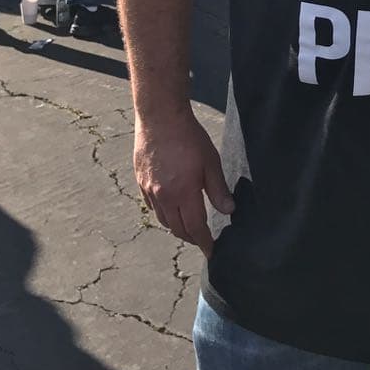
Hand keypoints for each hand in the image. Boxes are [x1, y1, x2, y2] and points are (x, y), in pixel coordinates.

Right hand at [134, 110, 234, 256]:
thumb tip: (228, 210)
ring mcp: (149, 190)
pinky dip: (163, 213)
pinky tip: (171, 207)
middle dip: (191, 238)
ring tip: (188, 225)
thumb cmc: (189, 137)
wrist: (160, 118)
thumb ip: (218, 189)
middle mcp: (163, 197)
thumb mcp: (211, 162)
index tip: (211, 252)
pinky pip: (151, 206)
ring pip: (163, 220)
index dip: (204, 242)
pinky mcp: (140, 181)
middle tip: (202, 239)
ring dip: (176, 227)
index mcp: (183, 193)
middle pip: (177, 228)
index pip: (195, 228)